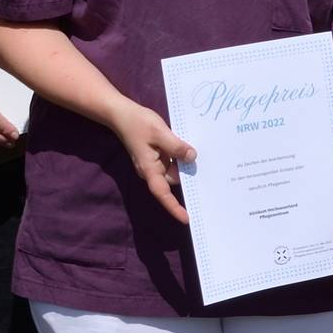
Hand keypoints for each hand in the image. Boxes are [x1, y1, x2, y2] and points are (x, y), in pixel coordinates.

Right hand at [108, 100, 195, 223]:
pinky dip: (181, 158)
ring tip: (203, 160)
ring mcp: (154, 164)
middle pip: (173, 181)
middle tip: (210, 177)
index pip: (162, 194)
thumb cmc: (138, 123)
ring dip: (185, 166)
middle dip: (188, 178)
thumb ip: (176, 146)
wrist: (122, 114)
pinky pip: (172, 161)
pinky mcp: (156, 156)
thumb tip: (192, 157)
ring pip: (174, 170)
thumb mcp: (160, 132)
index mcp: (149, 169)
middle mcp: (151, 170)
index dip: (174, 207)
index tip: (186, 218)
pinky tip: (191, 149)